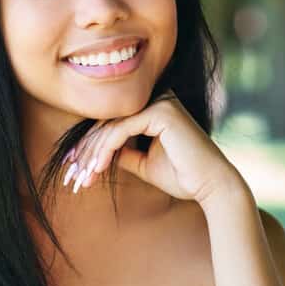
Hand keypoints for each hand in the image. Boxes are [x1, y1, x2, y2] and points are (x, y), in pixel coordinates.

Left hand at [62, 92, 242, 204]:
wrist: (212, 187)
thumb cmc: (182, 176)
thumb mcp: (143, 163)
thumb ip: (122, 152)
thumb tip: (96, 151)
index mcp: (155, 107)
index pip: (113, 121)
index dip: (90, 145)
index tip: (74, 167)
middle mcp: (158, 98)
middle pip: (108, 121)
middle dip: (86, 151)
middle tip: (73, 176)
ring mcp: (160, 101)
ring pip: (111, 126)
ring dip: (92, 154)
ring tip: (83, 178)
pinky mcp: (161, 111)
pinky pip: (122, 129)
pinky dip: (105, 150)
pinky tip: (96, 169)